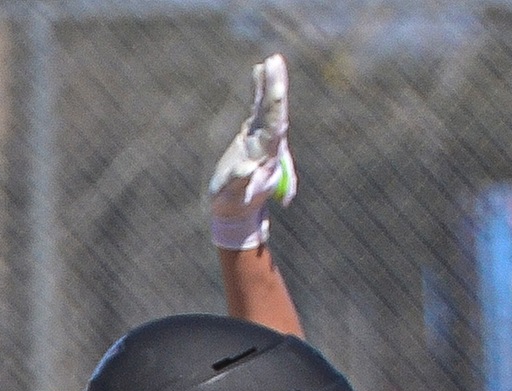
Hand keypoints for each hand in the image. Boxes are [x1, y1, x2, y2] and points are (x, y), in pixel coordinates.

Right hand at [209, 54, 293, 250]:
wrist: (236, 209)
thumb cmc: (234, 204)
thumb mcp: (234, 196)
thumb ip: (240, 182)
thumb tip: (246, 169)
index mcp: (269, 152)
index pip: (276, 122)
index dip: (275, 102)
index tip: (277, 84)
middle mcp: (269, 141)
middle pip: (275, 109)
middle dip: (275, 85)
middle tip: (275, 60)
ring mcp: (261, 136)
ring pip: (268, 106)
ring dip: (270, 83)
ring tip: (271, 60)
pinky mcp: (252, 135)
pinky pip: (257, 108)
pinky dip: (259, 90)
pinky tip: (259, 71)